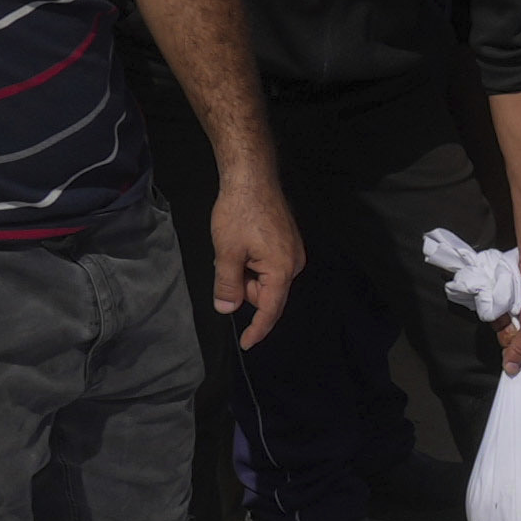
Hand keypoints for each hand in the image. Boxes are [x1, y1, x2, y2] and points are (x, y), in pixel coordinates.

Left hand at [206, 173, 305, 341]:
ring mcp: (293, 252)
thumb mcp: (226, 253)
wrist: (252, 177)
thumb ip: (228, 285)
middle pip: (266, 294)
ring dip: (247, 272)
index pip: (270, 310)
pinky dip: (252, 262)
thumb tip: (227, 309)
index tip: (245, 343)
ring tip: (234, 247)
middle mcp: (293, 264)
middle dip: (244, 287)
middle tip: (227, 261)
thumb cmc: (239, 212)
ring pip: (265, 279)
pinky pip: (269, 265)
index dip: (256, 330)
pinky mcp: (288, 242)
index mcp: (281, 270)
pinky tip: (243, 243)